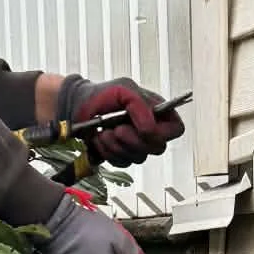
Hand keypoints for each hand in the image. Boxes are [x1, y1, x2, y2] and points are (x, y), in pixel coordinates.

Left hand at [57, 75, 184, 166]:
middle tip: (117, 129)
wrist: (78, 107)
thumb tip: (150, 129)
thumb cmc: (102, 95)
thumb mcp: (124, 91)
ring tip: (104, 132)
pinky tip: (99, 139)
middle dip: (134, 140)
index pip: (176, 129)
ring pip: (138, 157)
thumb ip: (141, 106)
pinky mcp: (122, 155)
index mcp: (156, 112)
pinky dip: (108, 152)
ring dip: (117, 146)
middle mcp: (149, 129)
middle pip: (158, 148)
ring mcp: (136, 144)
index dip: (163, 133)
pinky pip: (122, 162)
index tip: (144, 129)